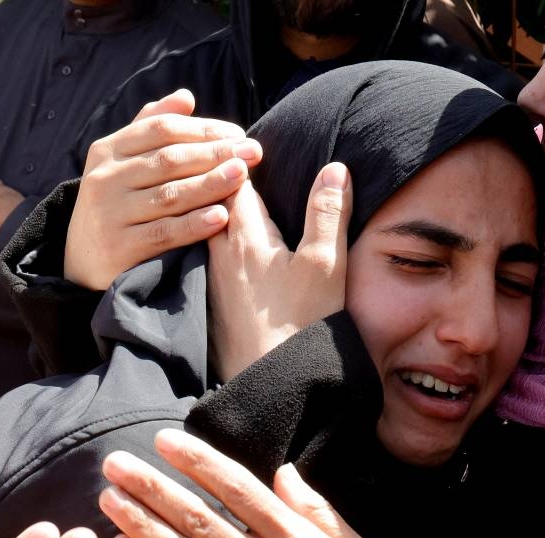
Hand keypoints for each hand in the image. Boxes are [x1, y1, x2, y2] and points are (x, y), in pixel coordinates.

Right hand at [65, 89, 263, 290]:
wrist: (83, 259)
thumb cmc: (116, 202)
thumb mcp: (123, 162)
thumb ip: (151, 127)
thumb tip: (186, 97)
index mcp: (108, 150)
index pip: (161, 130)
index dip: (203, 129)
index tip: (239, 134)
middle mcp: (105, 178)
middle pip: (169, 160)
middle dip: (215, 154)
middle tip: (253, 152)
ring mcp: (110, 213)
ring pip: (170, 195)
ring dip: (210, 183)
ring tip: (243, 175)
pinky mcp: (120, 247)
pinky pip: (165, 233)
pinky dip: (195, 224)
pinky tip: (221, 216)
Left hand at [209, 162, 352, 379]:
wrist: (270, 388)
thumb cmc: (301, 326)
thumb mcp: (325, 266)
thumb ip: (328, 214)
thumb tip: (335, 167)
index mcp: (245, 237)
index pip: (233, 179)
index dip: (241, 156)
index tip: (250, 142)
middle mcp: (220, 255)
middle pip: (213, 203)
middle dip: (223, 178)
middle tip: (236, 158)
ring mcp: (213, 282)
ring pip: (209, 231)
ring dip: (218, 209)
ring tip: (233, 194)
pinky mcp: (213, 306)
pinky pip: (210, 259)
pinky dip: (218, 240)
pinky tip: (235, 247)